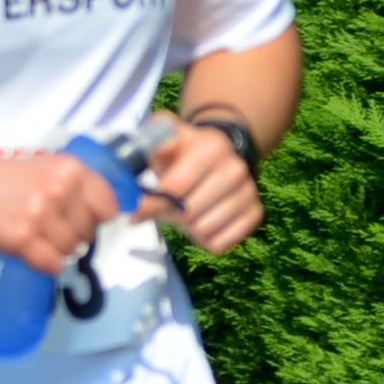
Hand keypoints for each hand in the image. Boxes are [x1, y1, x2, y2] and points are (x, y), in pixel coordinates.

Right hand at [0, 150, 125, 275]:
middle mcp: (58, 190)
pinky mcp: (22, 238)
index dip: (96, 216)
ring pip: (71, 250)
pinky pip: (53, 264)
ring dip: (55, 250)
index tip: (79, 217)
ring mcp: (40, 214)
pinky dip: (44, 263)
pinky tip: (29, 250)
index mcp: (69, 169)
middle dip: (72, 234)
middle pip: (89, 231)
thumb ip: (75, 186)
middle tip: (46, 226)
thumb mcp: (44, 168)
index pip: (108, 206)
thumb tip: (107, 214)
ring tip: (34, 235)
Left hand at [146, 118, 265, 253]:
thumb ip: (146, 147)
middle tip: (165, 208)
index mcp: (211, 148)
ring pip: (204, 230)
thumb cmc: (182, 151)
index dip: (150, 205)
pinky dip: (205, 240)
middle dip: (170, 215)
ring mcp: (249, 192)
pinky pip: (221, 243)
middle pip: (189, 213)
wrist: (220, 153)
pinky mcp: (256, 213)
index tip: (136, 211)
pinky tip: (201, 221)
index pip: (174, 189)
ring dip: (186, 228)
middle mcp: (236, 169)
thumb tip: (127, 172)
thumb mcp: (162, 140)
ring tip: (184, 212)